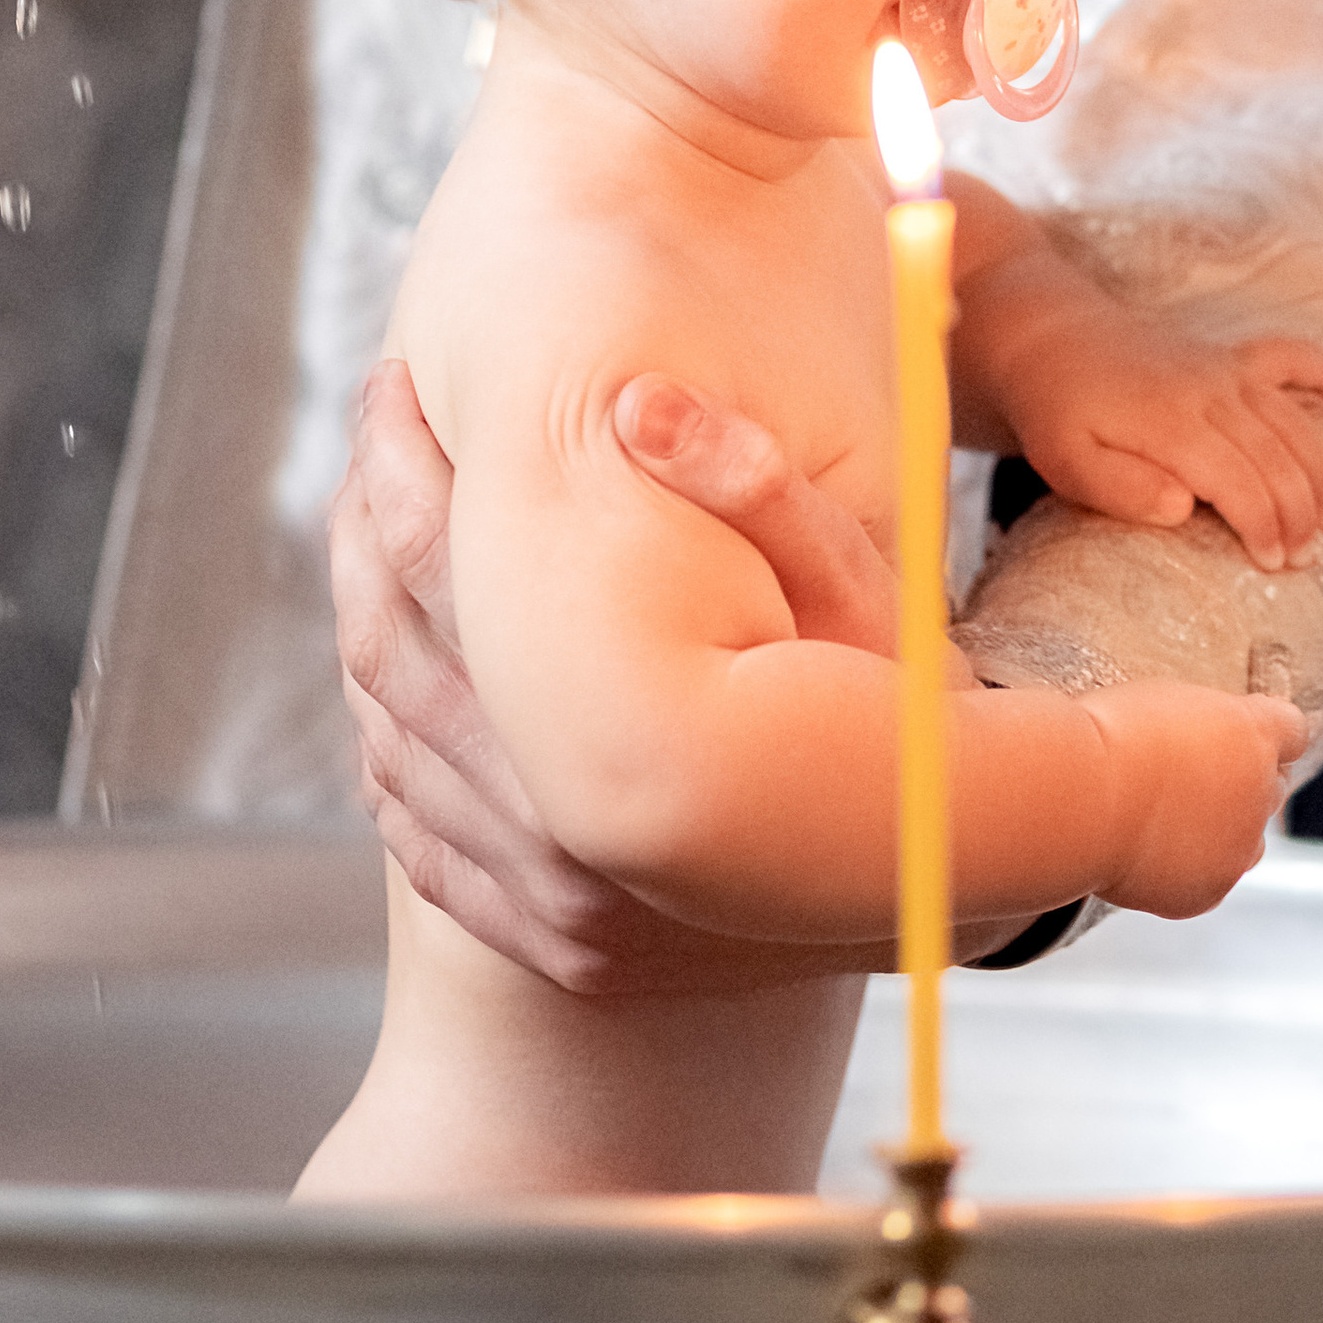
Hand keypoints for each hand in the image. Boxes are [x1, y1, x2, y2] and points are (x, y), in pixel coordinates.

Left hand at [332, 359, 913, 992]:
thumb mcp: (864, 599)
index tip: (396, 385)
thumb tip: (640, 399)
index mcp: (609, 749)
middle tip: (376, 423)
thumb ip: (761, 492)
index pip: (443, 572)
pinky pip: (414, 820)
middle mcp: (557, 844)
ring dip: (367, 613)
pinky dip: (390, 732)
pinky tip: (406, 655)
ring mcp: (542, 903)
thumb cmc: (918, 728)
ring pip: (389, 733)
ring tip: (378, 515)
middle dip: (367, 522)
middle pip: (389, 647)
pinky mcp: (543, 937)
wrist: (955, 897)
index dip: (401, 468)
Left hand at [1014, 315, 1322, 571]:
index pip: (1240, 481)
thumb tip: (1182, 506)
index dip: (1264, 526)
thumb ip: (1119, 487)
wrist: (1047, 337)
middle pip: (1277, 458)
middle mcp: (1210, 389)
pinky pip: (1291, 357)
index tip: (1271, 564)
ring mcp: (1224, 368)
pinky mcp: (1229, 355)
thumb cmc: (1055, 410)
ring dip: (1319, 472)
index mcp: (1171, 421)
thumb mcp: (1064, 460)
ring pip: (1294, 422)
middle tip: (1301, 559)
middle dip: (1298, 514)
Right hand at [1084, 679, 1308, 917]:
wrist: (1077, 797)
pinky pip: (1212, 879)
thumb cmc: (1104, 735)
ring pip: (1250, 840)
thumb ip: (1204, 727)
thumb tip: (1205, 748)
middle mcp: (1261, 789)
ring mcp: (1240, 845)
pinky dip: (1187, 869)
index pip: (1292, 730)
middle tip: (1190, 778)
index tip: (1241, 736)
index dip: (1266, 733)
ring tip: (1168, 820)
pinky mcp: (1211, 889)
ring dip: (1225, 831)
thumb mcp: (1162, 704)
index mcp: (1255, 730)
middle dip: (1244, 782)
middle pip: (1273, 786)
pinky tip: (1147, 852)